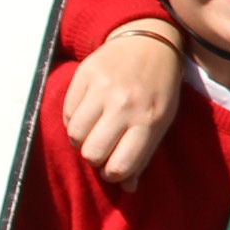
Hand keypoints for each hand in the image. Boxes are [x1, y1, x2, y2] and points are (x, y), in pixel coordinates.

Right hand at [68, 21, 186, 188]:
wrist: (148, 41)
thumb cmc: (158, 88)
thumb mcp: (162, 120)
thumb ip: (144, 154)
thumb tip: (128, 188)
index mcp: (149, 120)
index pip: (120, 166)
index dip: (112, 174)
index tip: (114, 166)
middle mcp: (125, 105)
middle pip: (92, 153)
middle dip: (95, 157)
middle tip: (102, 147)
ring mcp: (103, 89)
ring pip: (75, 135)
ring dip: (81, 139)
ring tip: (93, 130)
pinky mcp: (86, 74)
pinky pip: (67, 113)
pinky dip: (73, 120)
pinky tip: (86, 112)